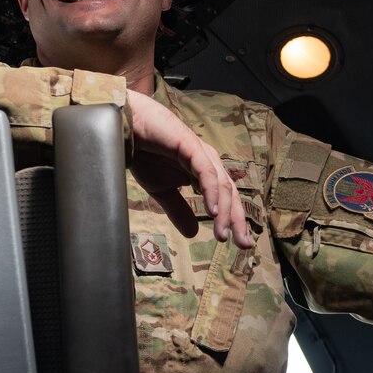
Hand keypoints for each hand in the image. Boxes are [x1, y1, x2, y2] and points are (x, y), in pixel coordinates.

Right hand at [127, 94, 254, 248]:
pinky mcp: (191, 147)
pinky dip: (210, 192)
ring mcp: (202, 154)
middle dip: (238, 221)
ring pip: (221, 186)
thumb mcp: (162, 190)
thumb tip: (194, 234)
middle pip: (230, 194)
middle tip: (244, 244)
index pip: (226, 200)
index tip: (242, 244)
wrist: (127, 128)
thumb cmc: (145, 153)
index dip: (235, 221)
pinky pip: (205, 172)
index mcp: (204, 172)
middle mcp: (208, 163)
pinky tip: (212, 211)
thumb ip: (179, 210)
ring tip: (223, 234)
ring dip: (224, 212)